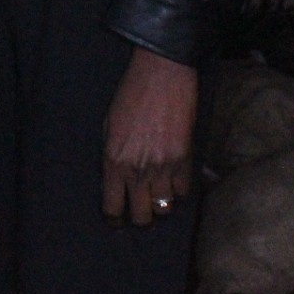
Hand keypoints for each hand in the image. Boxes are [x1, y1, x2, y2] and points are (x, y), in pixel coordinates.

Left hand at [102, 48, 196, 226]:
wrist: (162, 75)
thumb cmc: (131, 94)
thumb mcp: (109, 125)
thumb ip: (112, 155)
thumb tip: (116, 179)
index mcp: (114, 161)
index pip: (112, 206)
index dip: (115, 217)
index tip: (117, 217)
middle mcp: (137, 170)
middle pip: (141, 216)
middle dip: (140, 218)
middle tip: (140, 211)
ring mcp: (163, 167)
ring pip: (164, 209)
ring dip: (160, 206)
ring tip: (158, 197)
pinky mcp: (184, 159)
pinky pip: (183, 191)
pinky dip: (179, 192)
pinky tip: (174, 182)